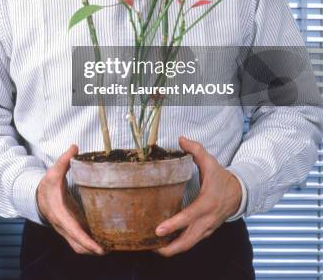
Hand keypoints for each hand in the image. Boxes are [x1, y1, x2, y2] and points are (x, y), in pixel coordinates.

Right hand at [36, 144, 104, 255]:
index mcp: (60, 214)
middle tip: (112, 248)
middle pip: (78, 246)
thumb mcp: (53, 172)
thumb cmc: (47, 185)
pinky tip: (106, 237)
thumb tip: (74, 146)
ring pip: (80, 245)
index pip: (74, 232)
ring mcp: (68, 229)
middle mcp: (64, 226)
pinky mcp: (72, 227)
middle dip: (93, 250)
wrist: (38, 196)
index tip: (99, 248)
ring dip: (94, 248)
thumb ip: (64, 160)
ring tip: (112, 245)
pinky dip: (92, 241)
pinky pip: (82, 239)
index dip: (87, 241)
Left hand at [154, 135, 241, 256]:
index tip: (158, 230)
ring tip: (153, 248)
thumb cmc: (221, 178)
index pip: (189, 217)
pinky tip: (164, 244)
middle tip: (150, 246)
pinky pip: (190, 242)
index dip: (173, 225)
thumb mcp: (210, 162)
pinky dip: (178, 246)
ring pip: (188, 245)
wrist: (238, 193)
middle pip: (187, 241)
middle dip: (169, 248)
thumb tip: (181, 138)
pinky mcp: (205, 232)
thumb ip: (195, 149)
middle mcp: (207, 220)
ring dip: (171, 250)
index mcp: (207, 203)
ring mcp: (207, 229)